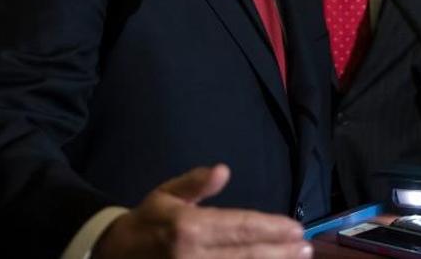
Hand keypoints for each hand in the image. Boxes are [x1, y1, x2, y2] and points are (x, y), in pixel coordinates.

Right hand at [93, 164, 310, 258]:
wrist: (113, 255)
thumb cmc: (146, 223)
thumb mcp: (166, 194)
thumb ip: (196, 183)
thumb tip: (224, 170)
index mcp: (189, 227)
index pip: (240, 228)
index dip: (271, 229)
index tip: (296, 228)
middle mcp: (194, 255)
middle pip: (247, 254)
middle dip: (281, 251)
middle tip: (307, 247)